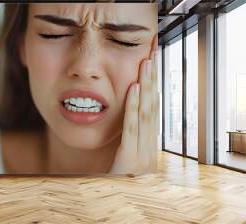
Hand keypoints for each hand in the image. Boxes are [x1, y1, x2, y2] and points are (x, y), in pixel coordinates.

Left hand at [110, 35, 158, 175]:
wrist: (112, 206)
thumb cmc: (113, 184)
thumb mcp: (123, 160)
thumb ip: (127, 141)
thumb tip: (127, 118)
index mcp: (148, 148)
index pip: (152, 111)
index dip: (152, 88)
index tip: (150, 67)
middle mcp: (149, 149)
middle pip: (153, 108)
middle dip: (152, 81)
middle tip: (151, 56)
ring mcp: (142, 156)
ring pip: (146, 114)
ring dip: (145, 86)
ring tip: (145, 64)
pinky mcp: (128, 161)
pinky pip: (132, 130)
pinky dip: (134, 108)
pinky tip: (134, 88)